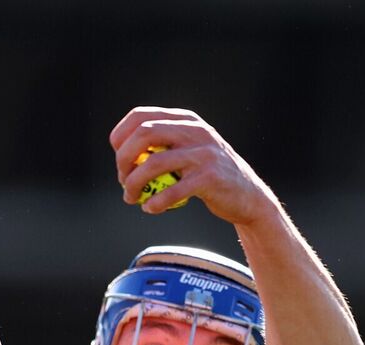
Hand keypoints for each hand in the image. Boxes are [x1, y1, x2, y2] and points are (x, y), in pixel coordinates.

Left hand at [110, 107, 275, 224]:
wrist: (247, 196)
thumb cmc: (208, 176)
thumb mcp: (188, 151)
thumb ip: (163, 146)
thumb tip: (123, 156)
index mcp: (185, 120)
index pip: (141, 116)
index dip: (121, 137)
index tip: (118, 159)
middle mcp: (194, 130)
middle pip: (144, 134)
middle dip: (123, 160)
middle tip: (122, 181)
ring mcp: (203, 153)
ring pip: (154, 163)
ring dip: (134, 184)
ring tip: (131, 198)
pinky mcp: (209, 178)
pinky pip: (172, 191)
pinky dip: (155, 202)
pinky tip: (150, 208)